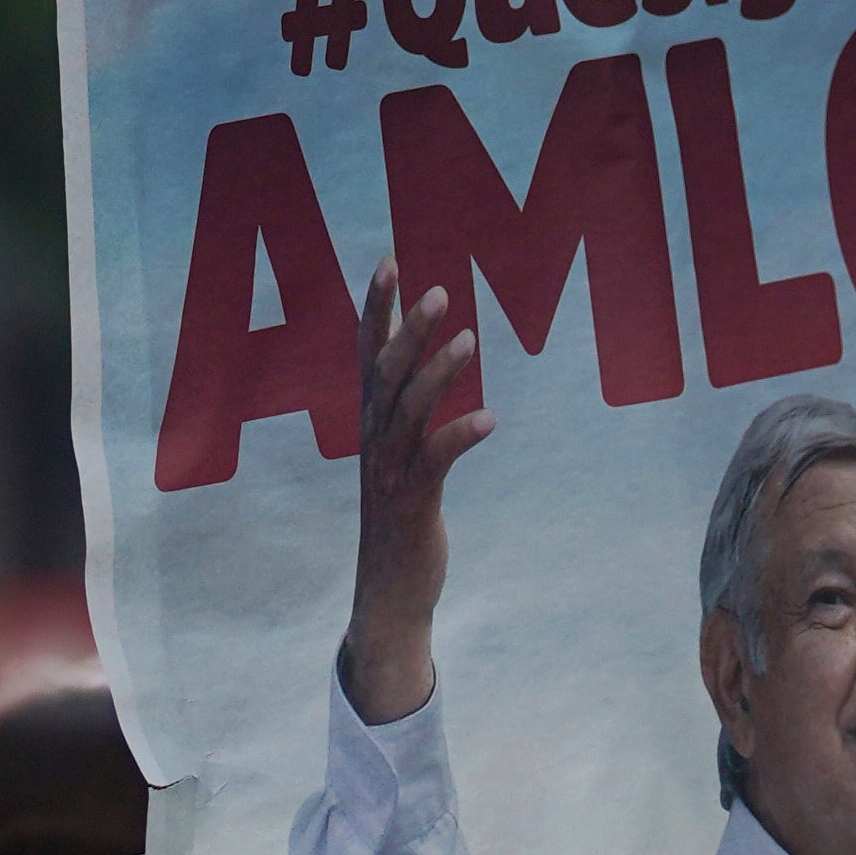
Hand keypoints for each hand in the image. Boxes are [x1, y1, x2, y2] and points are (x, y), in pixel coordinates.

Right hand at [335, 262, 486, 727]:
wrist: (388, 594)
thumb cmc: (401, 524)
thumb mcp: (400, 461)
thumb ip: (407, 417)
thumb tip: (427, 375)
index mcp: (370, 424)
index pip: (366, 353)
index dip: (375, 307)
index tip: (388, 260)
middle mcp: (373, 441)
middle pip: (386, 372)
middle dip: (408, 328)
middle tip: (437, 289)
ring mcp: (389, 471)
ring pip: (409, 409)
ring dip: (438, 372)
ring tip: (468, 338)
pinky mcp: (412, 503)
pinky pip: (435, 460)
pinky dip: (459, 435)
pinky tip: (489, 418)